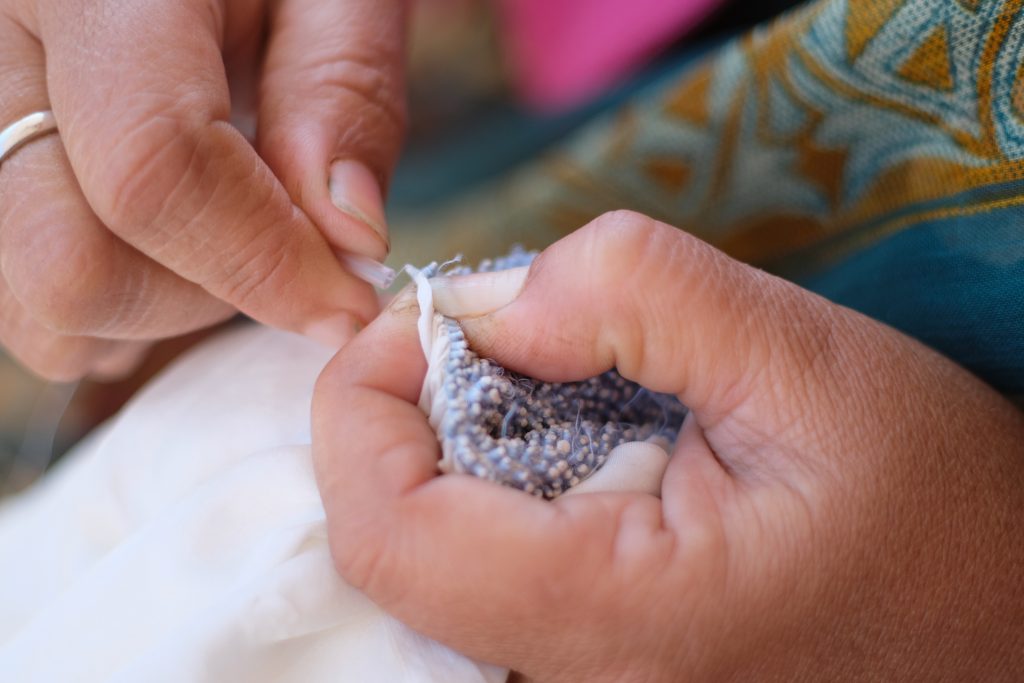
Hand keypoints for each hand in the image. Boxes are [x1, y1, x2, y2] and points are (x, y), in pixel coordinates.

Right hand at [0, 0, 407, 379]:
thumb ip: (344, 94)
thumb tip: (349, 242)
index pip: (153, 170)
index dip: (266, 262)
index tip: (350, 299)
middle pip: (70, 267)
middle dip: (206, 296)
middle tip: (286, 253)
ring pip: (42, 304)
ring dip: (162, 311)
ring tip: (228, 236)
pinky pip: (32, 306)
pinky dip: (124, 312)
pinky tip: (179, 248)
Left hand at [313, 211, 1023, 680]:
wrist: (993, 603)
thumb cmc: (931, 499)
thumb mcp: (804, 361)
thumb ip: (637, 299)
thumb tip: (485, 303)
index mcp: (619, 617)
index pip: (387, 531)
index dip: (364, 402)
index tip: (425, 316)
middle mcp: (577, 673)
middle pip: (394, 538)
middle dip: (410, 405)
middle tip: (500, 324)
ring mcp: (581, 671)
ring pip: (431, 547)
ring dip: (454, 432)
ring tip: (556, 368)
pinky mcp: (596, 647)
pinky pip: (483, 559)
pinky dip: (491, 469)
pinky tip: (575, 424)